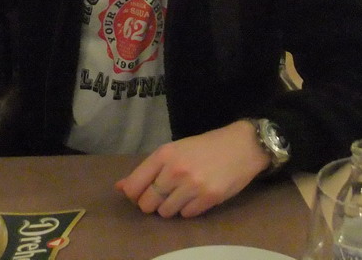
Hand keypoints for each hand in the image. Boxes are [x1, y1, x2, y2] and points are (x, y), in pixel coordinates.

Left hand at [114, 121, 267, 217]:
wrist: (242, 145)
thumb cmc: (205, 147)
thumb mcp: (174, 150)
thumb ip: (147, 170)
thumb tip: (120, 188)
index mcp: (164, 154)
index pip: (134, 186)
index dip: (134, 194)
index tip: (142, 193)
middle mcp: (175, 169)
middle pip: (147, 203)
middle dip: (152, 203)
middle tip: (164, 194)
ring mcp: (192, 185)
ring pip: (165, 212)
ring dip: (171, 207)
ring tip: (183, 193)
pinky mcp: (208, 198)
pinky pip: (186, 215)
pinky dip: (188, 210)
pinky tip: (196, 196)